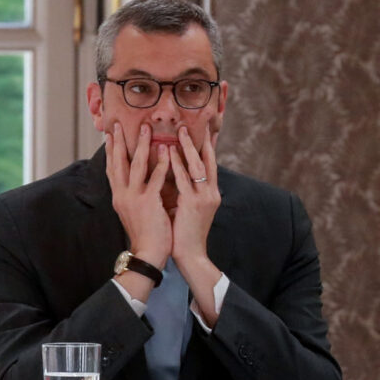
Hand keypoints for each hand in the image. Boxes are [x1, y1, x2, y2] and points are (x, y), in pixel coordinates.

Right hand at [105, 122, 171, 269]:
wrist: (147, 254)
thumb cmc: (144, 234)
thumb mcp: (132, 212)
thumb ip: (131, 196)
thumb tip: (132, 182)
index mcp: (119, 197)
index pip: (112, 169)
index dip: (110, 151)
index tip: (109, 135)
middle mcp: (122, 195)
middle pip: (118, 163)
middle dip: (118, 142)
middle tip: (118, 124)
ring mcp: (134, 198)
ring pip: (136, 166)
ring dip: (140, 146)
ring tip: (144, 129)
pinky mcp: (148, 203)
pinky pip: (155, 179)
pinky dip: (160, 164)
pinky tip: (166, 151)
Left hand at [168, 125, 220, 262]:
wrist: (192, 256)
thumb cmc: (187, 233)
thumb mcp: (192, 209)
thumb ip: (190, 192)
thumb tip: (181, 176)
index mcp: (211, 194)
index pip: (210, 165)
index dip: (208, 147)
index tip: (207, 131)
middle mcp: (211, 193)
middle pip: (208, 161)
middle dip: (202, 141)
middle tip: (195, 123)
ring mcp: (203, 198)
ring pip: (197, 166)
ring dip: (188, 147)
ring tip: (181, 131)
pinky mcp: (193, 204)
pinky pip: (183, 180)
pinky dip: (176, 165)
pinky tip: (168, 152)